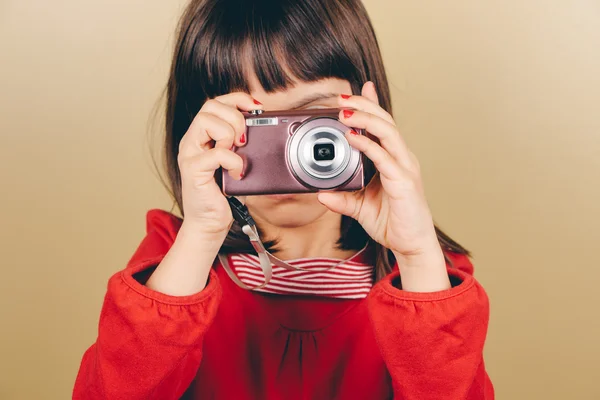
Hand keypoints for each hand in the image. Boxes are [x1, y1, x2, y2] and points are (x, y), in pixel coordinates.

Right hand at [178, 93, 260, 236]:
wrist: (210, 223)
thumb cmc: (225, 195)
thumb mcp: (238, 162)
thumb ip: (244, 144)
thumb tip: (265, 128)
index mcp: (203, 135)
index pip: (215, 102)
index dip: (237, 99)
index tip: (256, 108)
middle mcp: (192, 140)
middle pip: (210, 106)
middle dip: (235, 117)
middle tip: (244, 140)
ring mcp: (189, 153)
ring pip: (208, 121)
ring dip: (230, 135)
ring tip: (235, 156)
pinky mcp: (192, 169)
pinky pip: (216, 153)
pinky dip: (233, 162)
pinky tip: (236, 174)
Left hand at [317, 82, 449, 291]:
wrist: (412, 246)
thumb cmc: (393, 223)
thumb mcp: (360, 207)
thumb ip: (342, 198)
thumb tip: (321, 194)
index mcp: (393, 160)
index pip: (384, 125)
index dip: (373, 104)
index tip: (360, 88)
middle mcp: (402, 159)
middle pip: (385, 121)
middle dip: (364, 104)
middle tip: (341, 97)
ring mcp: (405, 168)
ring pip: (388, 132)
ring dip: (365, 118)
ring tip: (344, 111)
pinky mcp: (404, 182)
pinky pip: (384, 157)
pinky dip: (367, 145)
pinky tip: (352, 137)